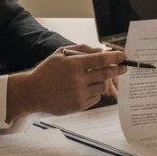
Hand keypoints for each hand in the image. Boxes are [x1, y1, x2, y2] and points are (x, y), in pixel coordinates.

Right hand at [7, 45, 127, 118]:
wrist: (33, 92)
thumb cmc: (48, 71)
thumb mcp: (61, 54)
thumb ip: (81, 50)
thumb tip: (101, 50)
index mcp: (74, 64)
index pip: (101, 59)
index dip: (115, 57)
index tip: (124, 56)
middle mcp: (78, 79)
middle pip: (106, 74)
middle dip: (118, 69)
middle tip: (124, 67)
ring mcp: (78, 94)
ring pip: (102, 86)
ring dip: (104, 81)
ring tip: (100, 78)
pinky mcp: (78, 105)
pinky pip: (95, 98)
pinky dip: (95, 92)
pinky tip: (87, 89)